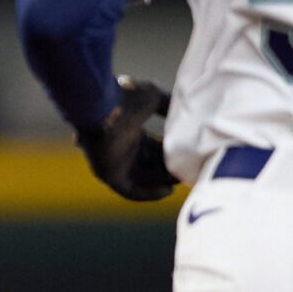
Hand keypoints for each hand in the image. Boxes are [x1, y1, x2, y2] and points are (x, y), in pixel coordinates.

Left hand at [77, 76, 177, 201]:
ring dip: (162, 183)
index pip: (154, 149)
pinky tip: (167, 191)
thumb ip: (167, 104)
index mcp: (129, 132)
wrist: (103, 107)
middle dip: (169, 170)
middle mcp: (121, 149)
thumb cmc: (125, 99)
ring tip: (181, 181)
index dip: (171, 154)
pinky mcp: (108, 174)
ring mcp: (113, 163)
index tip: (189, 156)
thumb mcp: (152, 98)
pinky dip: (147, 193)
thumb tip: (185, 110)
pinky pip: (129, 191)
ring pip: (142, 179)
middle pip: (149, 166)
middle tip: (189, 172)